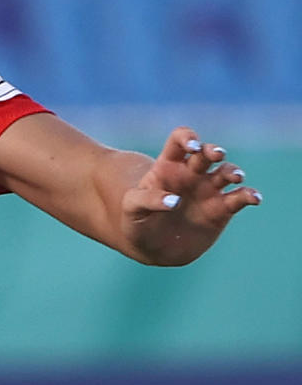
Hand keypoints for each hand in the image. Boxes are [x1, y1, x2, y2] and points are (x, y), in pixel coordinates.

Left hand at [122, 127, 260, 264]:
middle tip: (215, 155)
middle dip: (213, 150)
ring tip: (234, 178)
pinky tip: (254, 198)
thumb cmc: (137, 221)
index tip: (191, 146)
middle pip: (207, 153)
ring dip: (233, 172)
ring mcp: (209, 190)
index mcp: (168, 166)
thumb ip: (147, 200)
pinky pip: (240, 197)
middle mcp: (192, 173)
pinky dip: (249, 195)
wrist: (151, 247)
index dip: (187, 137)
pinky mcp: (222, 209)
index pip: (180, 140)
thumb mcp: (131, 209)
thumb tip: (173, 201)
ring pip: (227, 172)